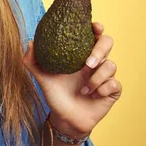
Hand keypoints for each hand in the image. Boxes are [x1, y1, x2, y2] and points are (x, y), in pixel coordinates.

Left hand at [23, 22, 121, 136]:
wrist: (64, 118)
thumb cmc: (55, 95)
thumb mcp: (41, 78)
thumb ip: (32, 61)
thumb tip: (31, 42)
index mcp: (80, 54)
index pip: (93, 34)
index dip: (97, 28)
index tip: (94, 27)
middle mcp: (94, 62)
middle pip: (108, 43)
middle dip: (100, 49)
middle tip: (87, 63)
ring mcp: (104, 76)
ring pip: (111, 65)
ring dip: (97, 78)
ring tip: (84, 89)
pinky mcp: (111, 91)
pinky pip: (115, 84)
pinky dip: (103, 89)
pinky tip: (92, 96)